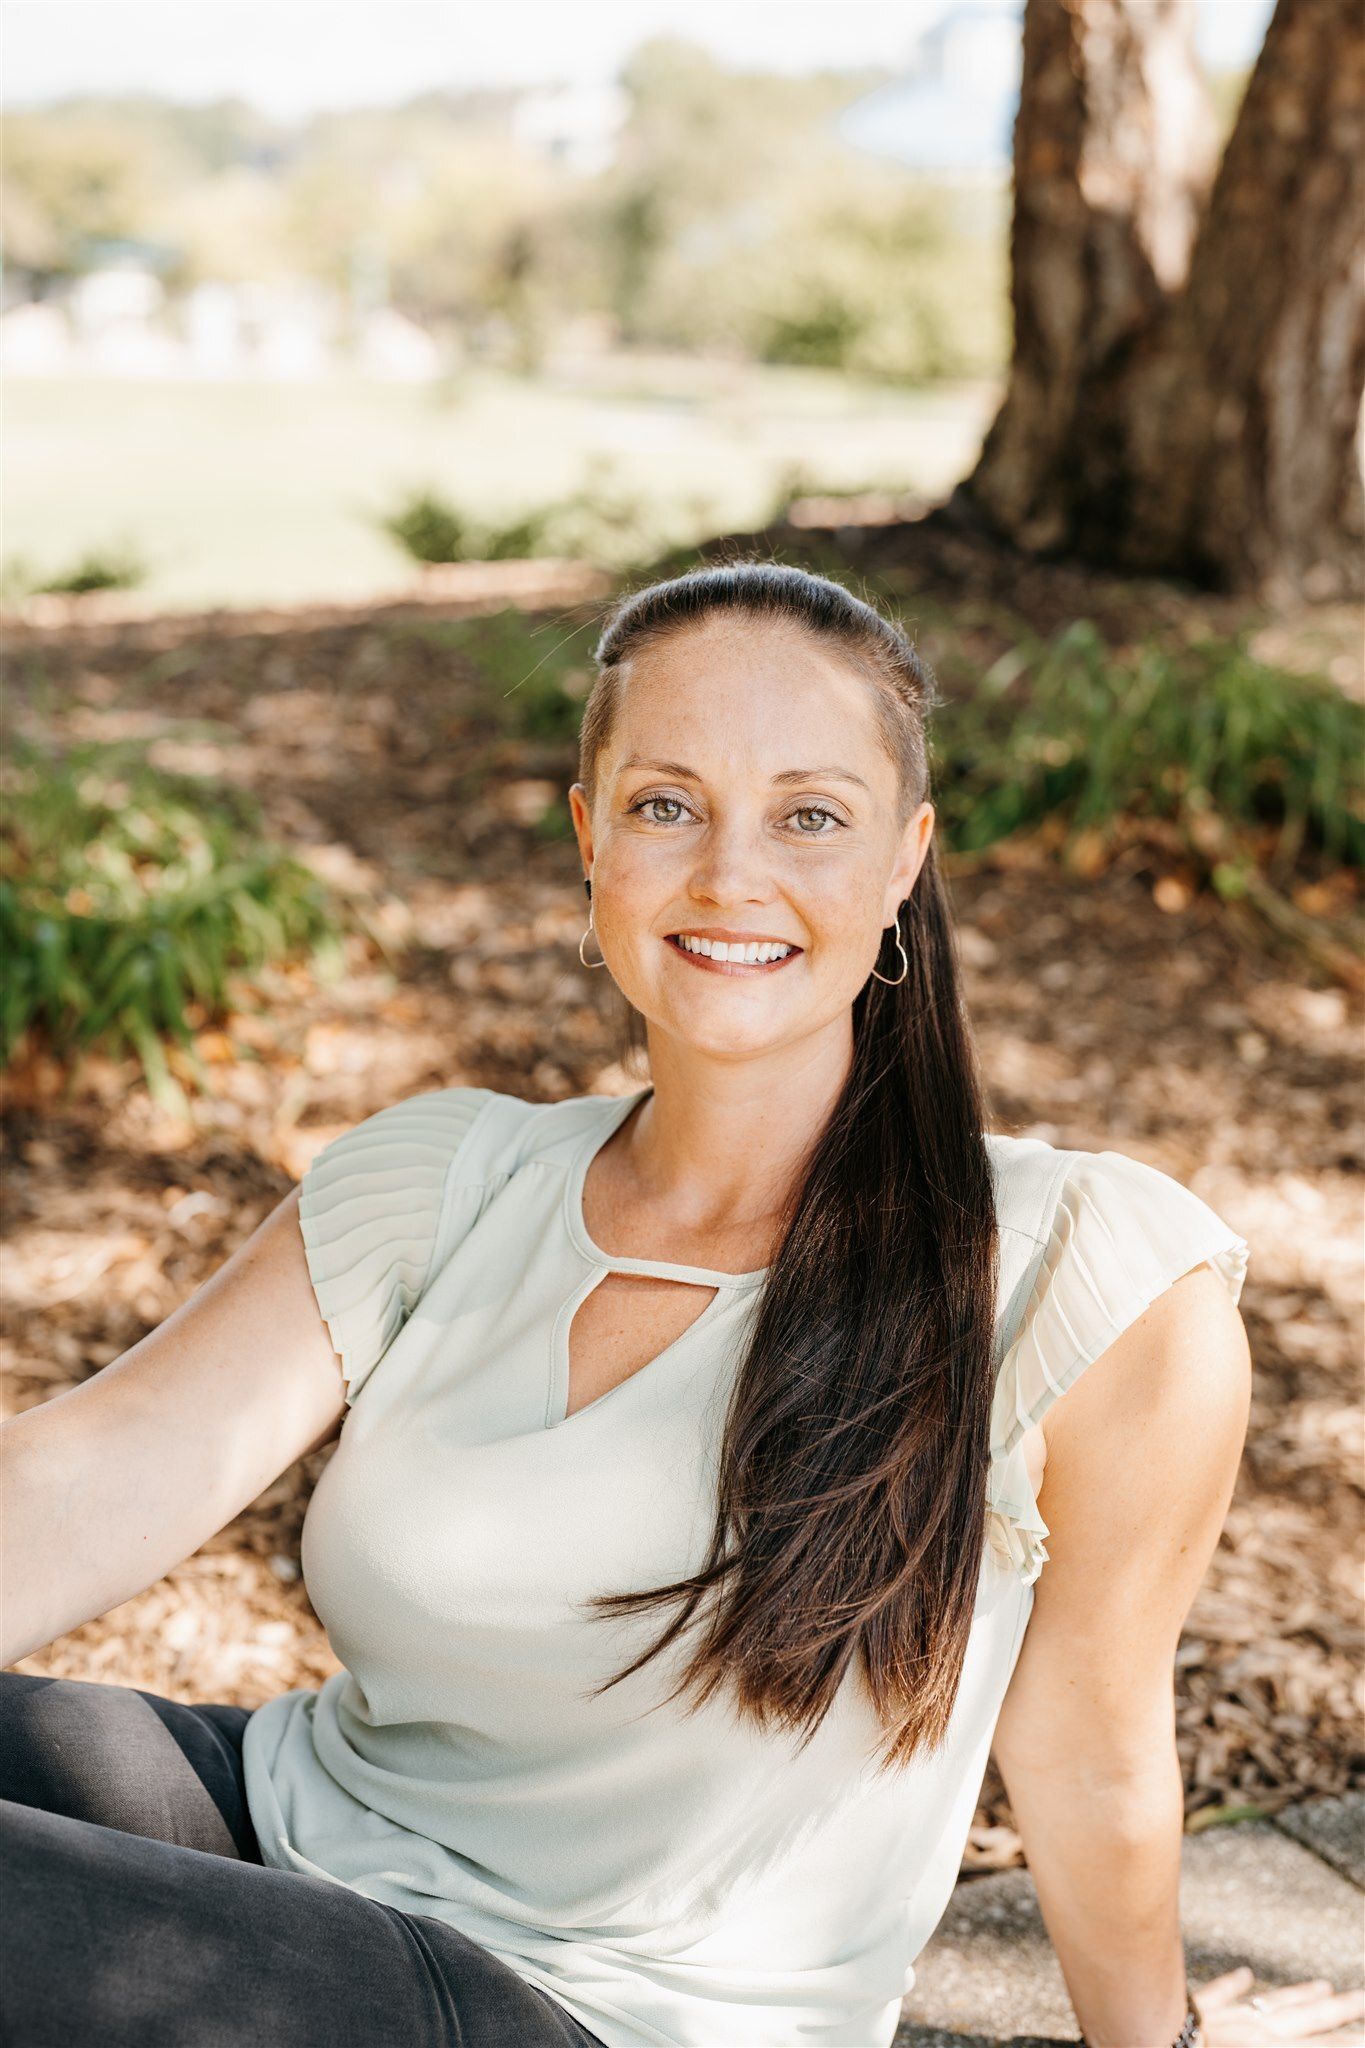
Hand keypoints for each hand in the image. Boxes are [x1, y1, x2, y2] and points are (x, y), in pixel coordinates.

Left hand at [1193, 1966, 1364, 2045]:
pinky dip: (1233, 1986)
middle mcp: (1252, 2030)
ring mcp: (1225, 2017)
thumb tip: (1266, 2004)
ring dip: (1298, 1995)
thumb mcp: (1251, 2046)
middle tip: (1363, 1998)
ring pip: (1270, 2004)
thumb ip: (1266, 2033)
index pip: (1317, 2044)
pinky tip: (1244, 1973)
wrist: (1146, 2038)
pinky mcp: (1195, 2010)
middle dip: (1338, 2012)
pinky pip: (1218, 1996)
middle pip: (1304, 2019)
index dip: (1345, 2040)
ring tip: (1324, 1986)